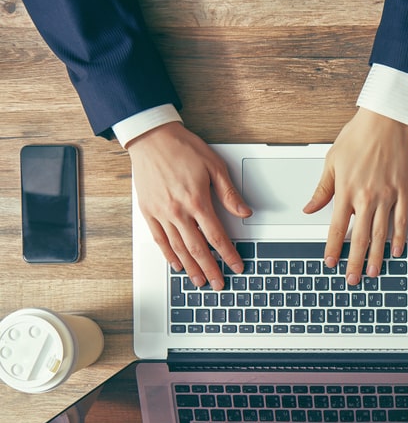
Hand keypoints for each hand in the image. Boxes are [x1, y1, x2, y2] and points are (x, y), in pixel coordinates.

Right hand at [129, 122, 250, 289]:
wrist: (151, 138)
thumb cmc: (183, 148)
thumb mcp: (214, 166)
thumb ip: (229, 193)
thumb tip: (244, 212)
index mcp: (196, 200)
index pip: (216, 236)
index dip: (228, 254)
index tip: (236, 266)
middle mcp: (177, 210)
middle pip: (197, 248)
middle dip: (210, 269)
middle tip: (219, 284)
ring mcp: (160, 212)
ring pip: (178, 247)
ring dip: (191, 267)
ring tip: (200, 281)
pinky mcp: (148, 211)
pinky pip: (159, 239)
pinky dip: (169, 254)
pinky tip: (177, 265)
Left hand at [304, 108, 407, 285]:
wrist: (385, 121)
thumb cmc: (358, 136)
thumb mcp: (332, 161)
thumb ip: (322, 190)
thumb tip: (309, 209)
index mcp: (345, 190)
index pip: (336, 228)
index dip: (333, 249)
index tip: (330, 263)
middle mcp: (366, 196)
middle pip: (360, 238)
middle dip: (355, 262)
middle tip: (353, 279)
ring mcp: (387, 196)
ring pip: (381, 234)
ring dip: (377, 256)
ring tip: (374, 272)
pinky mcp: (403, 191)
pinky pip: (401, 220)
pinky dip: (399, 237)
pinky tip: (396, 250)